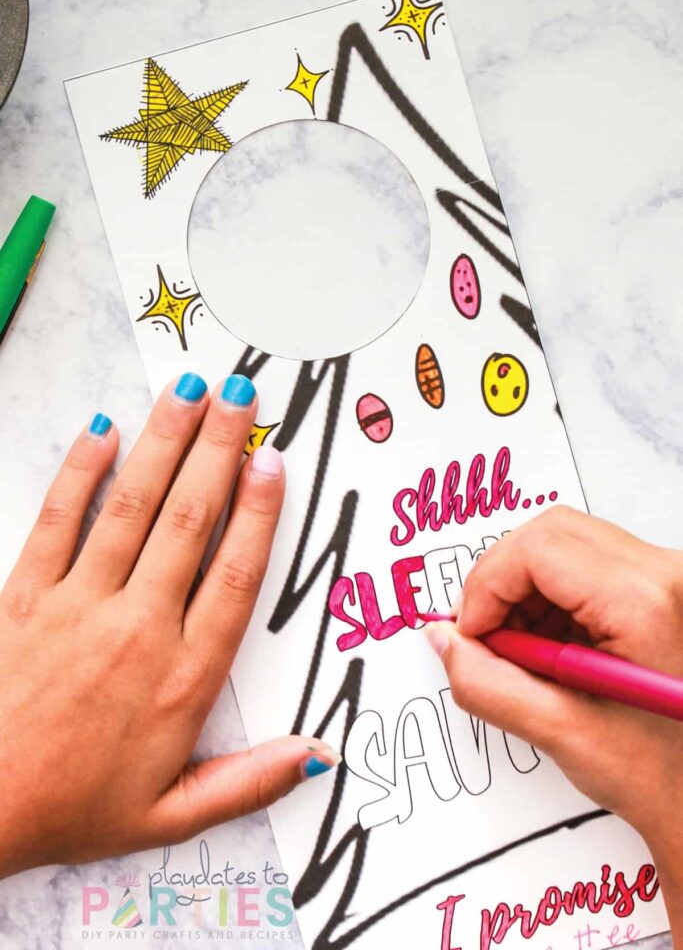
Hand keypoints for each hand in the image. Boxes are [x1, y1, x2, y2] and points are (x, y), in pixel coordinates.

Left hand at [0, 373, 338, 878]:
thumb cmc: (73, 808)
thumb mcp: (171, 815)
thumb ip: (249, 782)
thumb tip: (318, 755)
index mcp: (182, 676)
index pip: (235, 576)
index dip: (258, 513)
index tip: (274, 465)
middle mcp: (136, 627)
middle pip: (189, 521)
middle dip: (219, 451)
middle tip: (243, 398)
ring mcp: (77, 605)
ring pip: (131, 506)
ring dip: (164, 443)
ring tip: (190, 392)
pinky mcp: (24, 596)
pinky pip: (57, 520)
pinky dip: (80, 472)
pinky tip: (102, 430)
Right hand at [424, 506, 682, 937]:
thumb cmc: (664, 774)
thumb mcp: (563, 732)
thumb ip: (489, 683)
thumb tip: (446, 640)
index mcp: (645, 602)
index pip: (537, 549)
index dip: (488, 587)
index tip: (472, 633)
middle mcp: (664, 575)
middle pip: (549, 535)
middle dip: (502, 583)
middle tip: (488, 638)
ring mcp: (665, 578)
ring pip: (563, 544)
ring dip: (523, 592)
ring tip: (524, 653)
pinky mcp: (658, 588)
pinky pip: (584, 564)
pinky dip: (548, 599)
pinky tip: (550, 648)